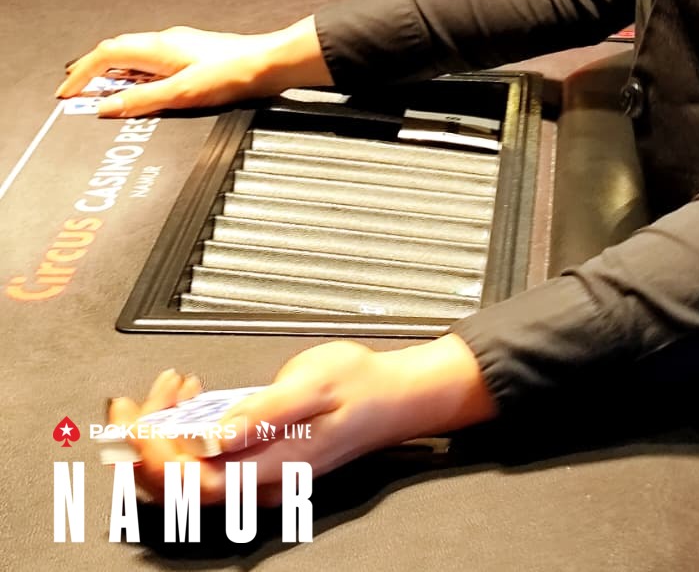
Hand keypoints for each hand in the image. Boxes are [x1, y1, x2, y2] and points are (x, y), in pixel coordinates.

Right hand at [55, 18, 329, 117]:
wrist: (269, 64)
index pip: (106, 53)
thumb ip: (142, 100)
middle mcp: (166, 42)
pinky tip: (138, 88)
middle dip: (90, 69)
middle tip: (74, 89)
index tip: (65, 92)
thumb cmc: (233, 73)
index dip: (81, 72)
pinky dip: (133, 75)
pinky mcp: (192, 56)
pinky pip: (151, 62)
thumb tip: (106, 107)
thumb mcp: (181, 93)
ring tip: (97, 91)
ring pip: (134, 55)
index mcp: (158, 47)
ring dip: (112, 72)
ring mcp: (180, 47)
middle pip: (116, 50)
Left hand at [112, 336, 494, 504]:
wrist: (394, 397)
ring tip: (171, 387)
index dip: (151, 453)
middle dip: (146, 439)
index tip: (135, 413)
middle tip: (138, 396)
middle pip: (177, 485)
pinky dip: (184, 430)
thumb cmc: (360, 386)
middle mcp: (258, 482)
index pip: (189, 480)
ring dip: (164, 431)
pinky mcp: (255, 463)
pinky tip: (190, 398)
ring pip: (186, 473)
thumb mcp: (313, 384)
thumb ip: (263, 412)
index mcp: (269, 466)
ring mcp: (255, 476)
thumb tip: (215, 435)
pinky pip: (204, 461)